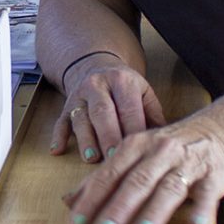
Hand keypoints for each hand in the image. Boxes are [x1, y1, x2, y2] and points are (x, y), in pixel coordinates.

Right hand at [51, 55, 165, 163]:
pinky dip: (58, 136)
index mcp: (122, 81)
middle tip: (114, 158)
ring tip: (91, 158)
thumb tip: (166, 142)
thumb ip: (155, 115)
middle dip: (108, 135)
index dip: (133, 129)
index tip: (139, 150)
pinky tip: (57, 150)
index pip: (128, 108)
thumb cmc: (125, 87)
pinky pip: (60, 121)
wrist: (96, 66)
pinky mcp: (66, 107)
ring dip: (85, 139)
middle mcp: (97, 86)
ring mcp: (79, 96)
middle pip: (102, 112)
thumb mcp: (144, 92)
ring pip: (80, 118)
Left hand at [62, 119, 223, 223]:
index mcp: (136, 146)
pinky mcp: (213, 174)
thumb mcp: (134, 154)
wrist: (216, 132)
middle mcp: (160, 151)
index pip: (109, 174)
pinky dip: (201, 208)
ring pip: (169, 187)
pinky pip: (207, 193)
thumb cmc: (167, 150)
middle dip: (119, 207)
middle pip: (137, 181)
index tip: (76, 222)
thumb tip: (68, 200)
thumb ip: (104, 176)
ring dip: (155, 211)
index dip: (91, 198)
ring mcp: (188, 162)